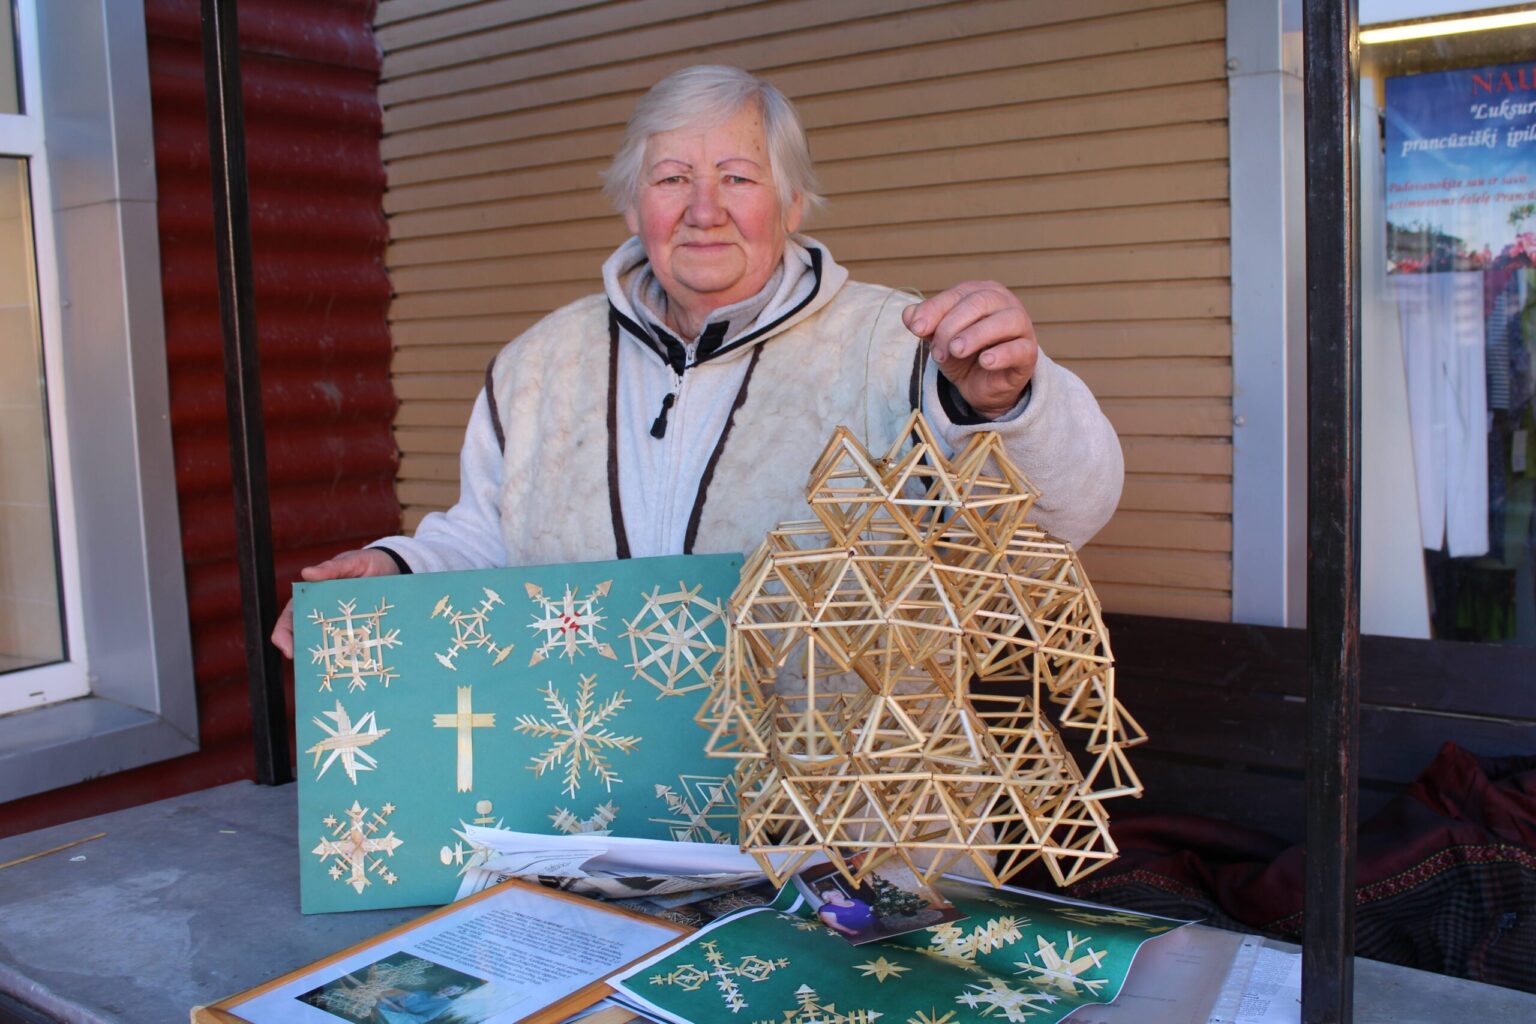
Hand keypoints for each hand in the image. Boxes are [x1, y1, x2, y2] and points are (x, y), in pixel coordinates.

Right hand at [270, 548, 400, 658]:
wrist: (392, 568)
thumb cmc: (365, 563)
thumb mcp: (351, 562)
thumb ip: (331, 568)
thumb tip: (306, 572)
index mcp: (313, 597)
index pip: (290, 617)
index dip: (284, 634)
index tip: (287, 648)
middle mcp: (324, 614)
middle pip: (306, 638)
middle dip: (303, 655)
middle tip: (309, 668)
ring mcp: (342, 625)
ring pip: (328, 647)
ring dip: (327, 660)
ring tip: (331, 672)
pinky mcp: (360, 631)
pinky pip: (353, 647)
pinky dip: (351, 658)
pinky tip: (355, 667)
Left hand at [901, 280, 1038, 418]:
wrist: (981, 386)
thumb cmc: (962, 353)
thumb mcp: (938, 339)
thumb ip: (924, 325)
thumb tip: (908, 315)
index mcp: (981, 292)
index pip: (957, 294)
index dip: (935, 310)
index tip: (917, 329)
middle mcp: (1004, 303)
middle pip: (979, 303)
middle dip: (952, 326)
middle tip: (938, 352)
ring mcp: (1021, 326)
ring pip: (1005, 321)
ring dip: (976, 335)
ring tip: (956, 351)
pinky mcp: (1028, 352)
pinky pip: (1020, 348)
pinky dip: (1002, 353)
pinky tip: (985, 361)